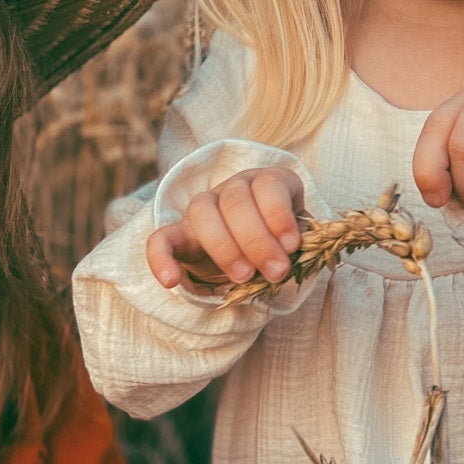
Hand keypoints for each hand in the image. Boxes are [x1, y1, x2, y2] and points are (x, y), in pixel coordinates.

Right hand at [146, 167, 305, 290]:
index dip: (279, 214)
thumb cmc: (280, 244)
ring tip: (245, 277)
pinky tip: (170, 281)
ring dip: (225, 247)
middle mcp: (232, 188)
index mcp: (265, 182)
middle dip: (258, 239)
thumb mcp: (296, 239)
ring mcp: (202, 208)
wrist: (252, 254)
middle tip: (276, 272)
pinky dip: (161, 258)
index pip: (268, 185)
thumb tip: (303, 253)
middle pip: (236, 200)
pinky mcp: (179, 234)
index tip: (292, 245)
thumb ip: (297, 243)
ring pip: (202, 211)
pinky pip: (160, 239)